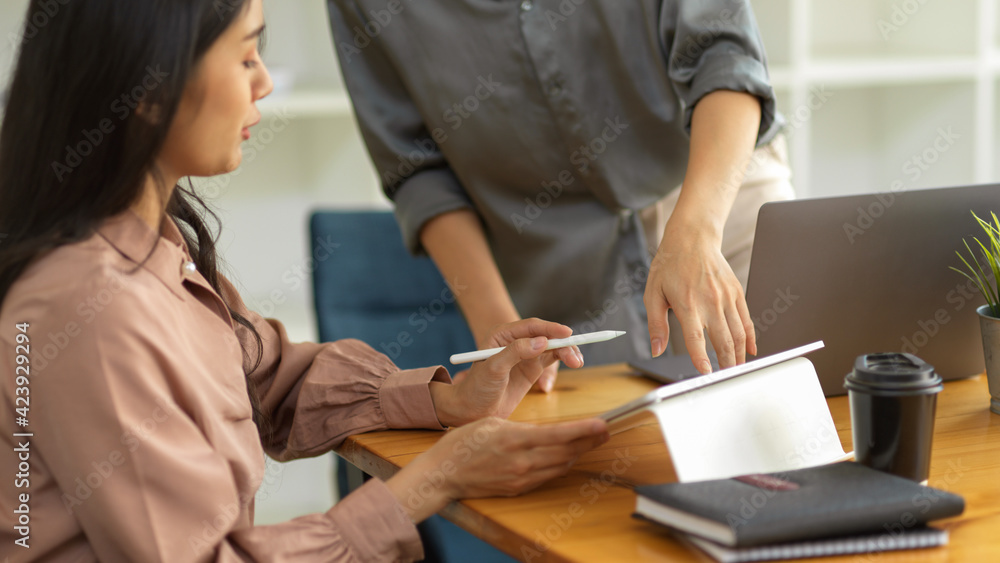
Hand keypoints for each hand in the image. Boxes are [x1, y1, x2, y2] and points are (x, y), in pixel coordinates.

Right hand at [386, 417, 608, 521]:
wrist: (444, 473)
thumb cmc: (464, 443)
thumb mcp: (493, 423)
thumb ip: (522, 428)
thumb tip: (546, 432)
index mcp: (515, 439)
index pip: (559, 435)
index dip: (584, 431)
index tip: (602, 424)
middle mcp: (522, 462)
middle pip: (565, 452)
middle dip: (589, 442)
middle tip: (606, 431)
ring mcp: (521, 478)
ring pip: (559, 465)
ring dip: (578, 454)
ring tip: (593, 442)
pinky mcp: (518, 488)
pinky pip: (547, 476)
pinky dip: (561, 465)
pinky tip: (569, 457)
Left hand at [431, 318, 582, 425]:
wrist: (473, 410)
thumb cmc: (477, 387)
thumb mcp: (493, 368)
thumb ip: (516, 352)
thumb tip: (542, 341)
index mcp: (502, 335)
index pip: (531, 326)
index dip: (551, 328)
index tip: (567, 333)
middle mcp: (516, 341)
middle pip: (545, 335)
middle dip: (562, 342)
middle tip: (574, 356)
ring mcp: (525, 354)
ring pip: (552, 346)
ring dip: (566, 351)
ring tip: (577, 362)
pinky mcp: (532, 367)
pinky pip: (552, 358)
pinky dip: (564, 358)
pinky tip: (575, 362)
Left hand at [643, 226, 755, 372]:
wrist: (692, 238)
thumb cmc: (669, 265)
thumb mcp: (653, 293)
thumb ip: (656, 325)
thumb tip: (656, 350)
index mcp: (687, 303)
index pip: (696, 338)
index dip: (701, 358)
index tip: (706, 374)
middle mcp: (710, 301)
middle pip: (723, 340)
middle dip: (726, 364)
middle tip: (726, 379)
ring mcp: (726, 297)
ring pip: (738, 333)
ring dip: (739, 355)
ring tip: (736, 370)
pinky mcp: (736, 292)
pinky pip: (746, 320)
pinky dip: (750, 337)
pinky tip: (750, 351)